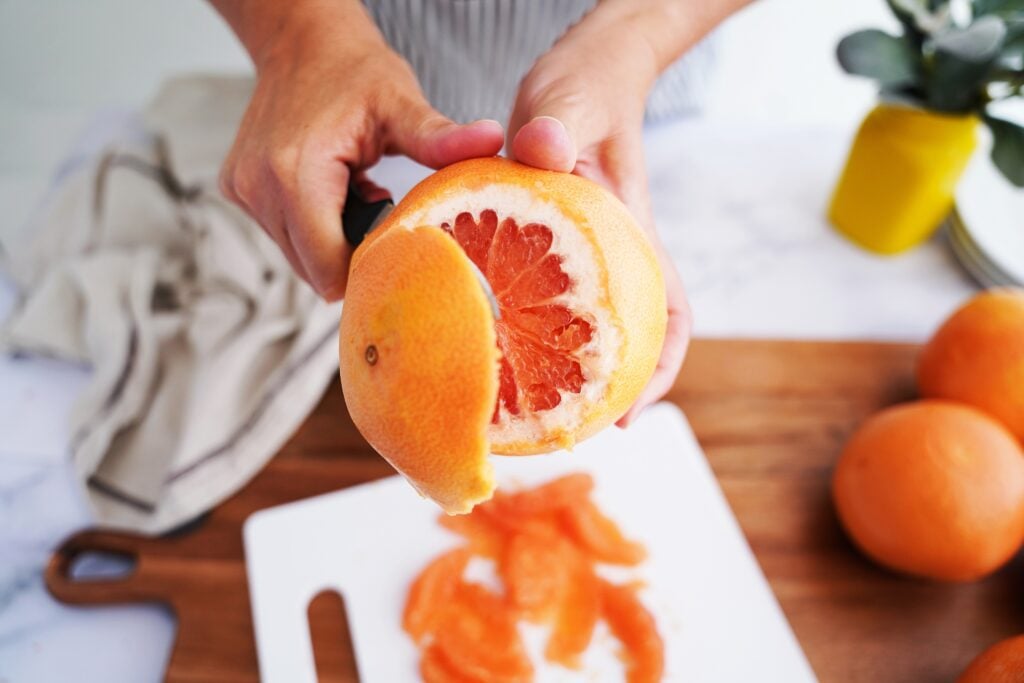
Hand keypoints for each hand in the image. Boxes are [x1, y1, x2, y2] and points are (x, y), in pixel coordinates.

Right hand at [216, 1, 502, 298]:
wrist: (302, 39)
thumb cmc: (353, 70)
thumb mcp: (401, 103)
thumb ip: (439, 138)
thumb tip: (493, 141)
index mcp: (295, 174)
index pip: (328, 267)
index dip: (368, 271)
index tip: (399, 251)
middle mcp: (258, 187)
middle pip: (313, 270)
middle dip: (352, 256)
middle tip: (381, 210)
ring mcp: (243, 190)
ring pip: (297, 258)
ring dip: (332, 240)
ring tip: (357, 193)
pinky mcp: (237, 190)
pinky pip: (283, 235)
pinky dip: (312, 225)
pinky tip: (335, 190)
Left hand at [508, 5, 692, 426]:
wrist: (584, 76)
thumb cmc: (586, 91)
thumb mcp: (567, 103)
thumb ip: (557, 125)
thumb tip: (541, 150)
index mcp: (628, 235)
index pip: (669, 313)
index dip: (662, 369)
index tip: (631, 415)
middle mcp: (611, 255)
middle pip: (628, 337)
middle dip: (607, 389)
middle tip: (565, 429)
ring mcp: (582, 253)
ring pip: (585, 325)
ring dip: (566, 366)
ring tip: (522, 403)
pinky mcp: (552, 244)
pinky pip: (546, 298)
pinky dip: (529, 327)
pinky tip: (490, 339)